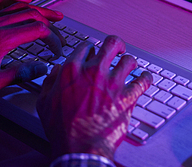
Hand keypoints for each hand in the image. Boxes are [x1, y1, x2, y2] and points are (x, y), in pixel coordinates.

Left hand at [0, 0, 65, 94]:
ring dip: (40, 9)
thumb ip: (20, 74)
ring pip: (21, 7)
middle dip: (51, 24)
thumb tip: (41, 68)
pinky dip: (17, 0)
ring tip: (53, 15)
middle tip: (59, 34)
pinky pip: (3, 3)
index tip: (56, 48)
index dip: (53, 38)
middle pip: (33, 15)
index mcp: (2, 39)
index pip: (38, 31)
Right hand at [36, 36, 151, 160]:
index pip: (86, 47)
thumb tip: (57, 70)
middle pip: (112, 44)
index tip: (94, 54)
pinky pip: (143, 80)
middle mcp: (94, 72)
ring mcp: (113, 83)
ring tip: (130, 66)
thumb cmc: (62, 129)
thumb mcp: (45, 103)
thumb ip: (50, 81)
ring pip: (129, 60)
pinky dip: (146, 78)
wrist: (79, 148)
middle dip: (117, 45)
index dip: (91, 49)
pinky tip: (145, 78)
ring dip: (130, 62)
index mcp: (73, 70)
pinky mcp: (127, 97)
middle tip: (118, 50)